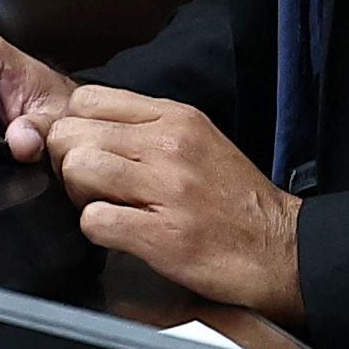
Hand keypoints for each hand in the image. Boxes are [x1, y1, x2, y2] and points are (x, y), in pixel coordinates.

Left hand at [43, 86, 303, 318]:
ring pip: (78, 169)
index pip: (87, 99)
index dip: (74, 128)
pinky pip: (94, 221)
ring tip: (104, 208)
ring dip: (78, 196)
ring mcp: (167, 189)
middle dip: (67, 163)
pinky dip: (96, 230)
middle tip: (90, 187)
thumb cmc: (235, 200)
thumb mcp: (197, 140)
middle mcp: (169, 145)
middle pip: (72, 133)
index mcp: (175, 117)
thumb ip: (144, 128)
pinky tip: (120, 234)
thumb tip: (85, 127)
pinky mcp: (163, 235)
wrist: (281, 249)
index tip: (87, 151)